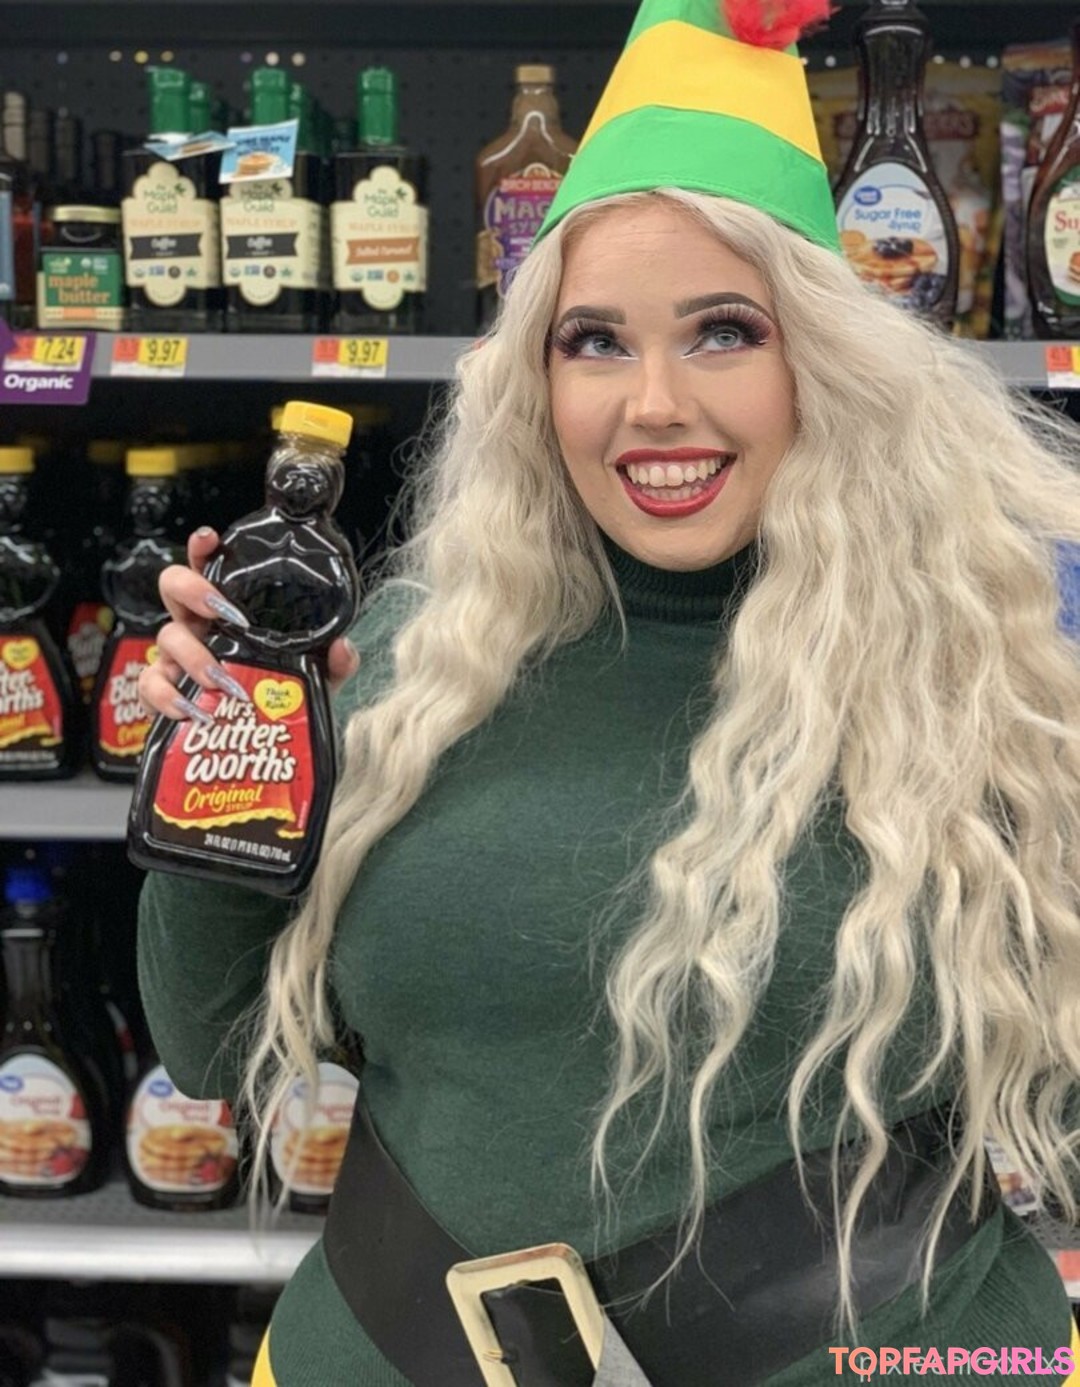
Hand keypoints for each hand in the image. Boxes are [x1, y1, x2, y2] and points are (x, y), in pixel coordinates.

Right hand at [138, 527, 360, 721]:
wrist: (264, 751)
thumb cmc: (280, 702)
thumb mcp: (314, 680)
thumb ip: (330, 663)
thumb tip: (342, 647)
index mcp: (229, 613)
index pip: (210, 569)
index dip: (202, 549)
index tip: (210, 539)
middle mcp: (198, 627)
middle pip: (172, 587)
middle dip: (192, 591)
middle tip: (224, 612)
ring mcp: (177, 658)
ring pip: (165, 638)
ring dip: (194, 657)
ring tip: (224, 681)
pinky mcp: (165, 693)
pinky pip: (151, 686)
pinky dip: (169, 698)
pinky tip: (195, 711)